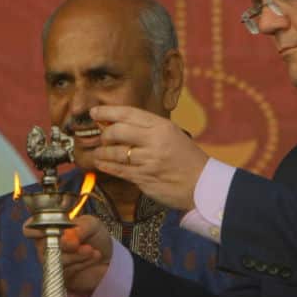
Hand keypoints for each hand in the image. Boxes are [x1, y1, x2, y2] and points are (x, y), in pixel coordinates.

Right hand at [23, 215, 111, 296]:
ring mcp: (52, 261)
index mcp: (49, 227)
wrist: (109, 257)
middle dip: (65, 244)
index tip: (49, 230)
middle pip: (43, 246)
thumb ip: (82, 226)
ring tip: (91, 250)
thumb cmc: (94, 237)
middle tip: (78, 243)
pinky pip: (67, 271)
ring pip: (57, 259)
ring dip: (77, 254)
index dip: (34, 230)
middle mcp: (46, 245)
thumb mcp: (92, 224)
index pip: (29, 229)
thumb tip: (69, 235)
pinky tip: (94, 256)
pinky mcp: (61, 276)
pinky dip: (83, 262)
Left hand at [90, 105, 208, 210]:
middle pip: (117, 131)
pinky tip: (101, 163)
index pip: (128, 113)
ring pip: (115, 152)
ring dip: (101, 152)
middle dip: (104, 134)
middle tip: (102, 137)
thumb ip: (148, 129)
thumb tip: (119, 124)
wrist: (202, 184)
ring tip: (98, 152)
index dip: (107, 112)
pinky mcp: (144, 178)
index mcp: (162, 126)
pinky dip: (106, 166)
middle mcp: (154, 141)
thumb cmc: (187, 158)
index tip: (94, 112)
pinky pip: (118, 170)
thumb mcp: (173, 134)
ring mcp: (148, 161)